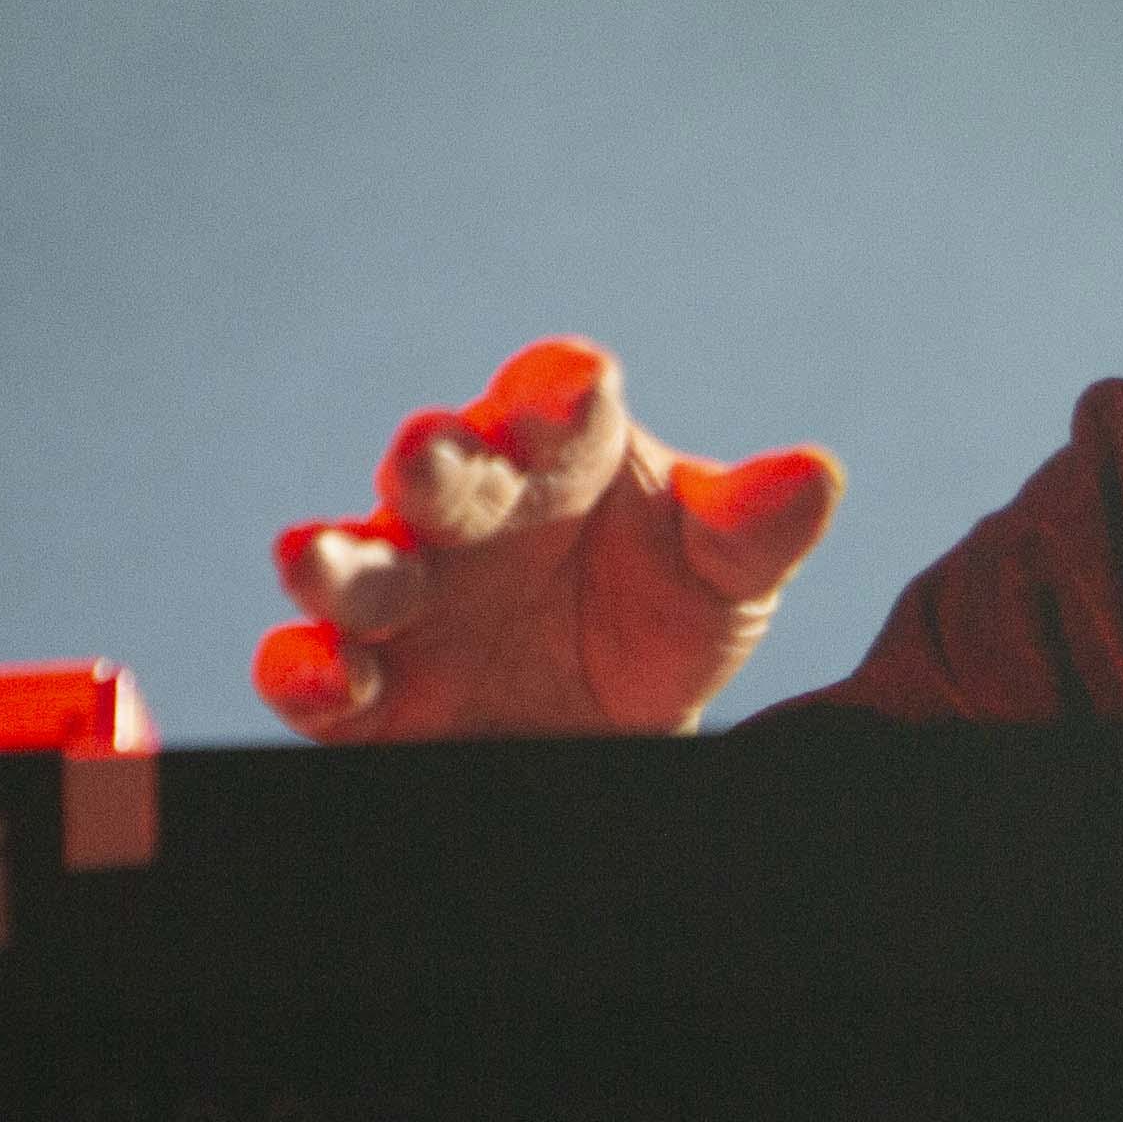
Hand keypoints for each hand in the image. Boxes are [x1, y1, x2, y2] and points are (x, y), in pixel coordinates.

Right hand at [252, 337, 843, 740]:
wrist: (618, 735)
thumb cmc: (668, 612)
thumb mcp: (728, 577)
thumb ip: (755, 529)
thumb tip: (815, 476)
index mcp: (561, 451)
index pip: (557, 402)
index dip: (562, 390)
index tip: (582, 386)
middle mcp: (471, 510)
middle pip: (441, 470)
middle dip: (432, 461)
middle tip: (427, 455)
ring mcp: (409, 596)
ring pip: (356, 566)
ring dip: (336, 561)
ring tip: (315, 559)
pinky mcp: (369, 690)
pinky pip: (317, 674)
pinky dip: (307, 673)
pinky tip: (324, 675)